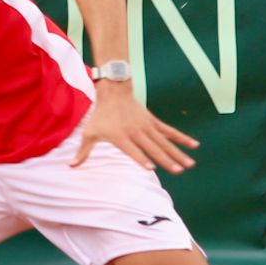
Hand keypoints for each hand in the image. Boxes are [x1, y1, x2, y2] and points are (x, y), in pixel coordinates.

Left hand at [70, 84, 198, 172]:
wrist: (114, 93)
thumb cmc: (100, 116)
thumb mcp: (89, 133)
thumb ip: (83, 152)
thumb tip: (71, 167)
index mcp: (121, 137)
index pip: (133, 150)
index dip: (141, 158)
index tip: (151, 168)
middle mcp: (136, 132)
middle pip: (153, 148)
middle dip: (166, 160)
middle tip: (178, 171)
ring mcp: (147, 127)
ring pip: (165, 142)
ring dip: (178, 153)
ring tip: (190, 165)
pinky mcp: (154, 122)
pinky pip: (170, 131)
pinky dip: (182, 138)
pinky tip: (194, 146)